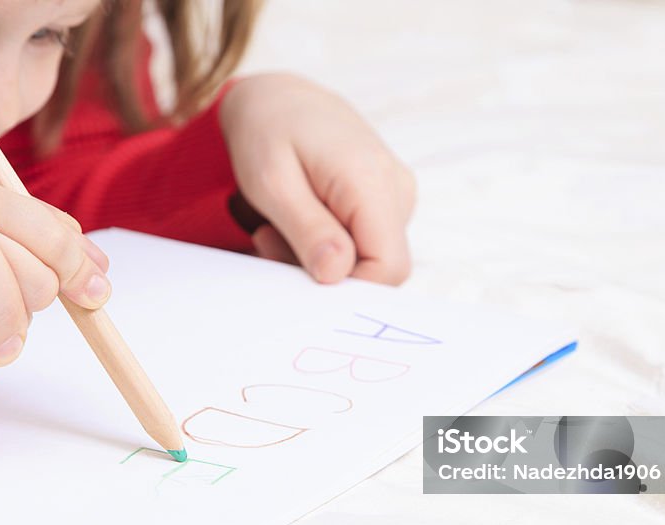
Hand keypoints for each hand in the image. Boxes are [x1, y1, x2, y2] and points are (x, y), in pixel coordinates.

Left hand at [219, 73, 415, 284]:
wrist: (277, 97)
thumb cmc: (267, 131)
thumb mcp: (271, 182)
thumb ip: (308, 229)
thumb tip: (338, 273)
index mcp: (372, 180)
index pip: (389, 267)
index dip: (348, 287)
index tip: (299, 272)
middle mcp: (396, 187)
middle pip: (381, 267)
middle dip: (327, 272)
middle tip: (271, 242)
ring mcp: (397, 193)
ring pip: (371, 258)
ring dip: (322, 258)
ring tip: (280, 226)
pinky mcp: (387, 199)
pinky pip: (366, 243)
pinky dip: (330, 244)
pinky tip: (300, 220)